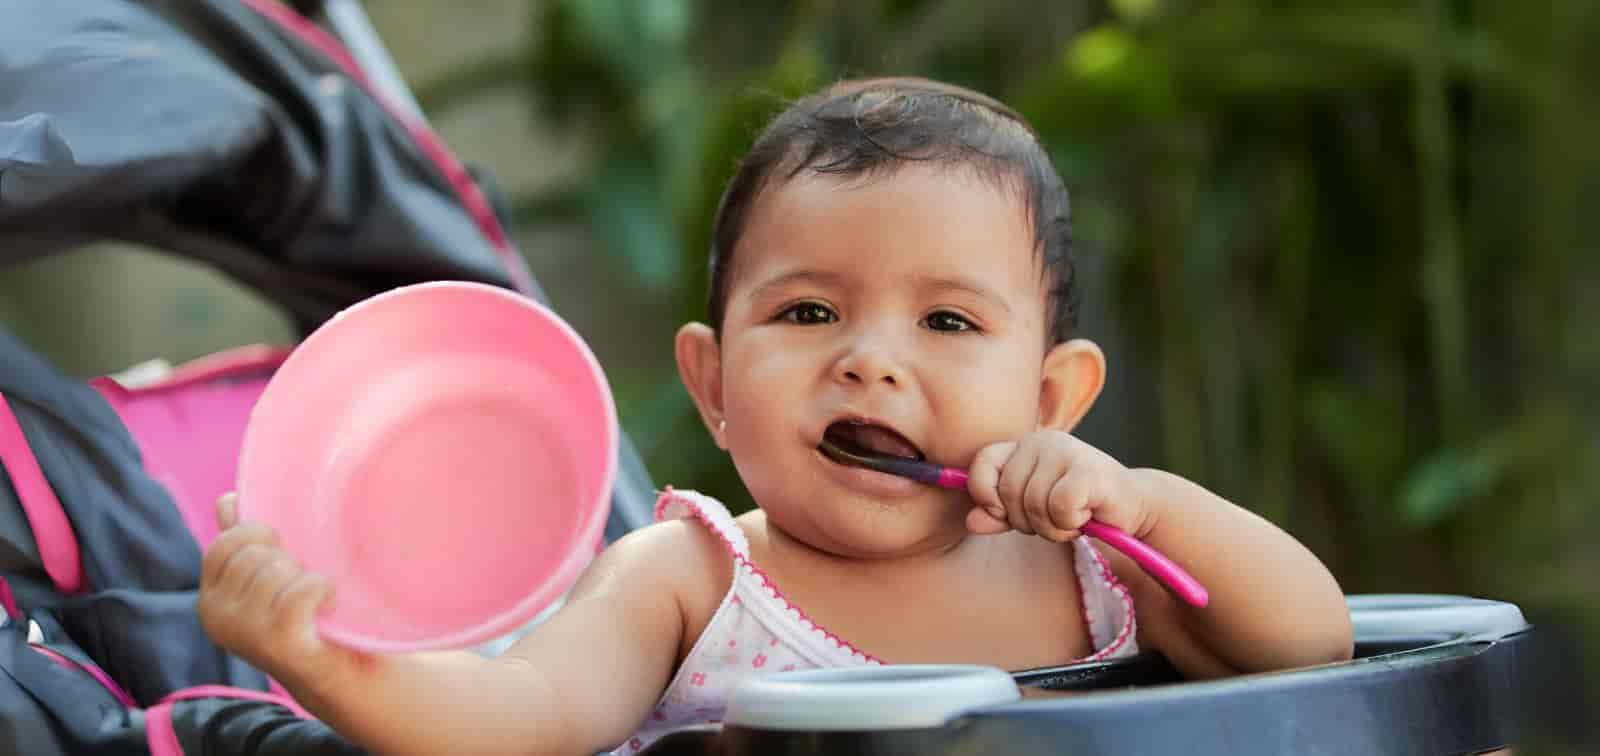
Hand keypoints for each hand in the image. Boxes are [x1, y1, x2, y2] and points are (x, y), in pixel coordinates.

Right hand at [198, 493, 365, 693]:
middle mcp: (217, 618)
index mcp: (210, 598)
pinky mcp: (277, 643)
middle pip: (254, 554)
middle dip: (288, 560)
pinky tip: (328, 603)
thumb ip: (245, 539)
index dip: (260, 538)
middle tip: (302, 585)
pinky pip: (302, 589)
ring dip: (307, 577)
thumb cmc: (307, 614)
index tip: (284, 554)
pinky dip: (323, 588)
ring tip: (314, 599)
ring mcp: (244, 633)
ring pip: (278, 569)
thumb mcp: (270, 574)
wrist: (342, 670)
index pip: (225, 544)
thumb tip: (228, 500)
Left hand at [964, 430, 1149, 540]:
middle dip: (1027, 522)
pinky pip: (1059, 508)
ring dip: (1052, 528)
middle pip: (1009, 493)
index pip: (982, 462)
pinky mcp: (1089, 470)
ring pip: (1034, 505)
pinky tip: (1087, 516)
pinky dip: (1070, 524)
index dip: (985, 493)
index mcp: (1023, 446)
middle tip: (1054, 520)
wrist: (1131, 508)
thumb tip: (971, 521)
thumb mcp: (1031, 512)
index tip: (1003, 512)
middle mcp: (1042, 441)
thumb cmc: (1077, 507)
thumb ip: (999, 514)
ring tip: (1073, 519)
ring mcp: (1067, 451)